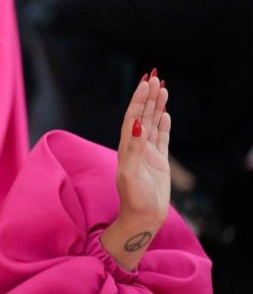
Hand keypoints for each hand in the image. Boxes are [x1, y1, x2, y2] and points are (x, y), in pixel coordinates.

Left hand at [101, 70, 170, 269]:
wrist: (142, 217)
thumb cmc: (134, 198)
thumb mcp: (130, 172)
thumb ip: (133, 148)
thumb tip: (136, 124)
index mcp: (126, 146)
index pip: (133, 117)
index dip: (138, 100)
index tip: (145, 82)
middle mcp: (135, 146)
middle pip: (143, 116)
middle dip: (148, 96)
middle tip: (155, 76)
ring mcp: (147, 153)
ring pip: (153, 124)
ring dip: (156, 106)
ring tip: (162, 88)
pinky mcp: (158, 162)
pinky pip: (161, 138)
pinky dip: (163, 125)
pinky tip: (165, 113)